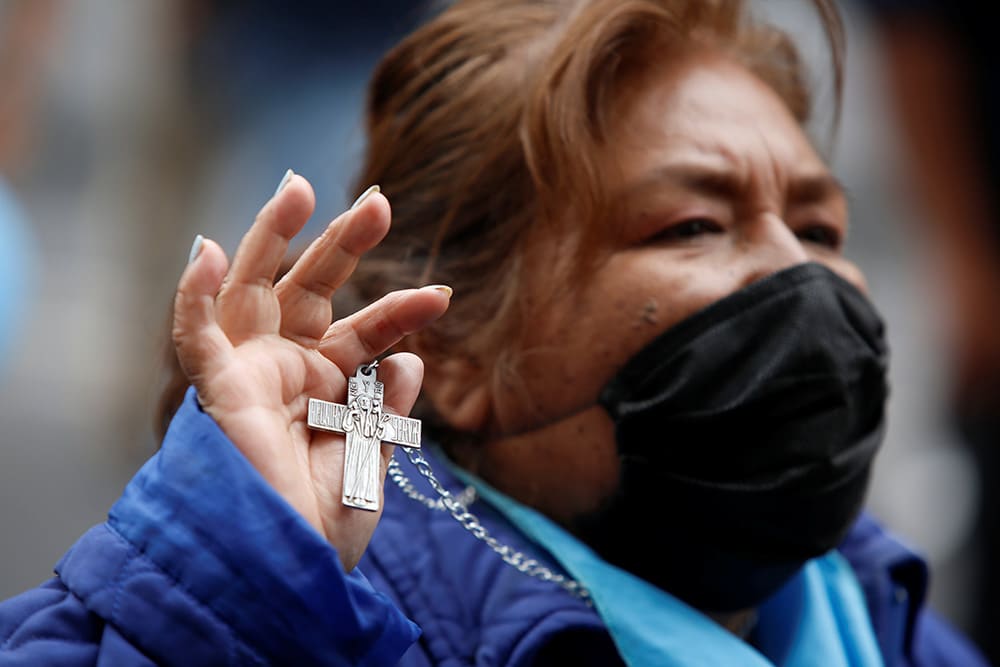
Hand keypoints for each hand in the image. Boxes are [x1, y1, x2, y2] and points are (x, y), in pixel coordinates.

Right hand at [171, 173, 449, 570]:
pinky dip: (194, 296)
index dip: (399, 309)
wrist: (287, 573)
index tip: (440, 295)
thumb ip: (387, 409)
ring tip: (298, 185)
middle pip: (310, 289)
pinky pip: (195, 337)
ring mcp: (250, 374)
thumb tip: (407, 358)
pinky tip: (209, 250)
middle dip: (342, 244)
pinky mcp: (215, 390)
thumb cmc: (325, 529)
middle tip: (379, 201)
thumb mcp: (373, 463)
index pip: (363, 332)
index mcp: (325, 388)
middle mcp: (286, 371)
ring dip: (270, 237)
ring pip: (254, 290)